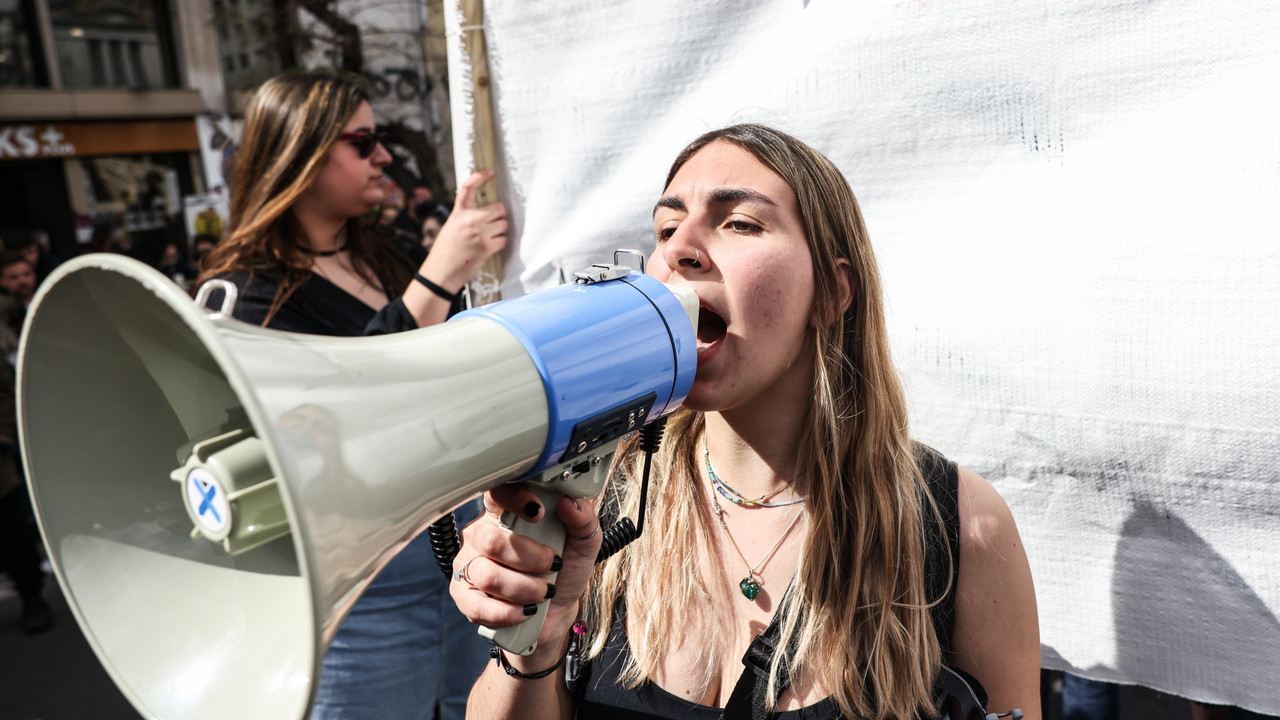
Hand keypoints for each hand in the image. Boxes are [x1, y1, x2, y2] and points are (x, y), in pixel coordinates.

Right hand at [418, 170, 507, 290]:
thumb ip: (466, 217)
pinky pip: (504, 239)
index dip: (480, 176)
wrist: (441, 273)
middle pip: (499, 209)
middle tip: (490, 225)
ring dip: (500, 231)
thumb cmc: (446, 252)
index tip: (490, 172)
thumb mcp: (451, 227)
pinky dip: (500, 244)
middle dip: (498, 217)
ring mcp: (479, 233)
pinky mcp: (486, 247)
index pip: (468, 187)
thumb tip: (487, 211)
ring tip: (488, 238)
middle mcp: (469, 220)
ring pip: (504, 224)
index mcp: (458, 213)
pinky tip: (489, 248)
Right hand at [450, 485, 602, 649]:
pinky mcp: (464, 596)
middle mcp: (481, 535)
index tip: (539, 512)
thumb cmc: (564, 571)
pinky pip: (478, 606)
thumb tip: (570, 503)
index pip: (497, 493)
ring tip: (545, 592)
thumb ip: (582, 520)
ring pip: (487, 575)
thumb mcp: (583, 545)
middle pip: (491, 540)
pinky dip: (509, 612)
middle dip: (530, 557)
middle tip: (554, 565)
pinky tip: (526, 609)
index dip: (514, 499)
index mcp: (505, 513)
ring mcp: (469, 565)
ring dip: (525, 588)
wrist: (558, 611)